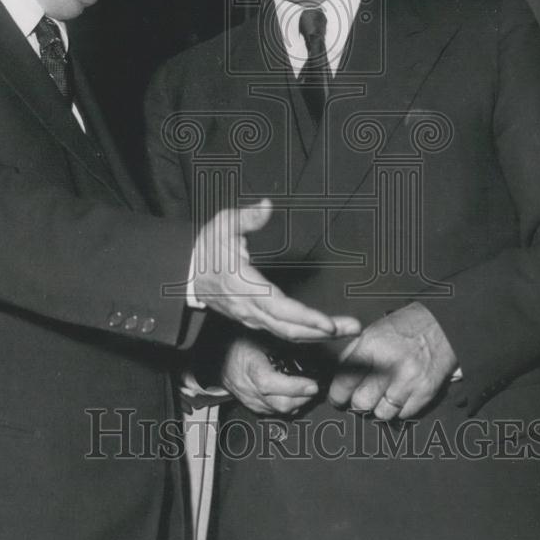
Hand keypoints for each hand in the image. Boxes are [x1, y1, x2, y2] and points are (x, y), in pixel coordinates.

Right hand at [193, 199, 360, 341]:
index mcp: (243, 285)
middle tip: (353, 328)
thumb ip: (247, 217)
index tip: (328, 323)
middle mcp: (249, 307)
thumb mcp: (222, 225)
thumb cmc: (207, 249)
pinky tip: (323, 331)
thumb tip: (267, 205)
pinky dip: (305, 334)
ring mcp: (251, 317)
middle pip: (289, 328)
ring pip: (287, 333)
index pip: (278, 307)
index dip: (304, 318)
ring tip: (346, 330)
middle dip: (322, 331)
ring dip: (317, 335)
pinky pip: (282, 332)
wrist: (186, 274)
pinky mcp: (254, 319)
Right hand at [222, 337, 318, 414]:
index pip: (269, 383)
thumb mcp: (259, 337)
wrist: (217, 357)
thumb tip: (306, 343)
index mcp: (249, 367)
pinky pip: (275, 411)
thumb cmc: (238, 344)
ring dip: (298, 403)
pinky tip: (294, 395)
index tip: (313, 384)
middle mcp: (248, 388)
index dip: (294, 386)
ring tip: (307, 389)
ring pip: (279, 411)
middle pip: (278, 403)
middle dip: (302, 397)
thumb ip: (280, 344)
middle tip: (315, 386)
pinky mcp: (253, 407)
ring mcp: (250, 400)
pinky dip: (288, 405)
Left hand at [327, 302, 457, 420]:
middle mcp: (388, 365)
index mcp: (371, 346)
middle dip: (358, 402)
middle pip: (361, 402)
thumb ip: (353, 354)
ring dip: (379, 407)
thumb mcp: (373, 332)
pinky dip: (399, 409)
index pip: (344, 381)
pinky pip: (403, 414)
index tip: (337, 399)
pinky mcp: (425, 392)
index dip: (337, 395)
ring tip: (383, 394)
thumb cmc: (405, 327)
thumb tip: (337, 377)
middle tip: (362, 397)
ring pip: (381, 413)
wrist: (442, 325)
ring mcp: (408, 380)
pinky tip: (400, 394)